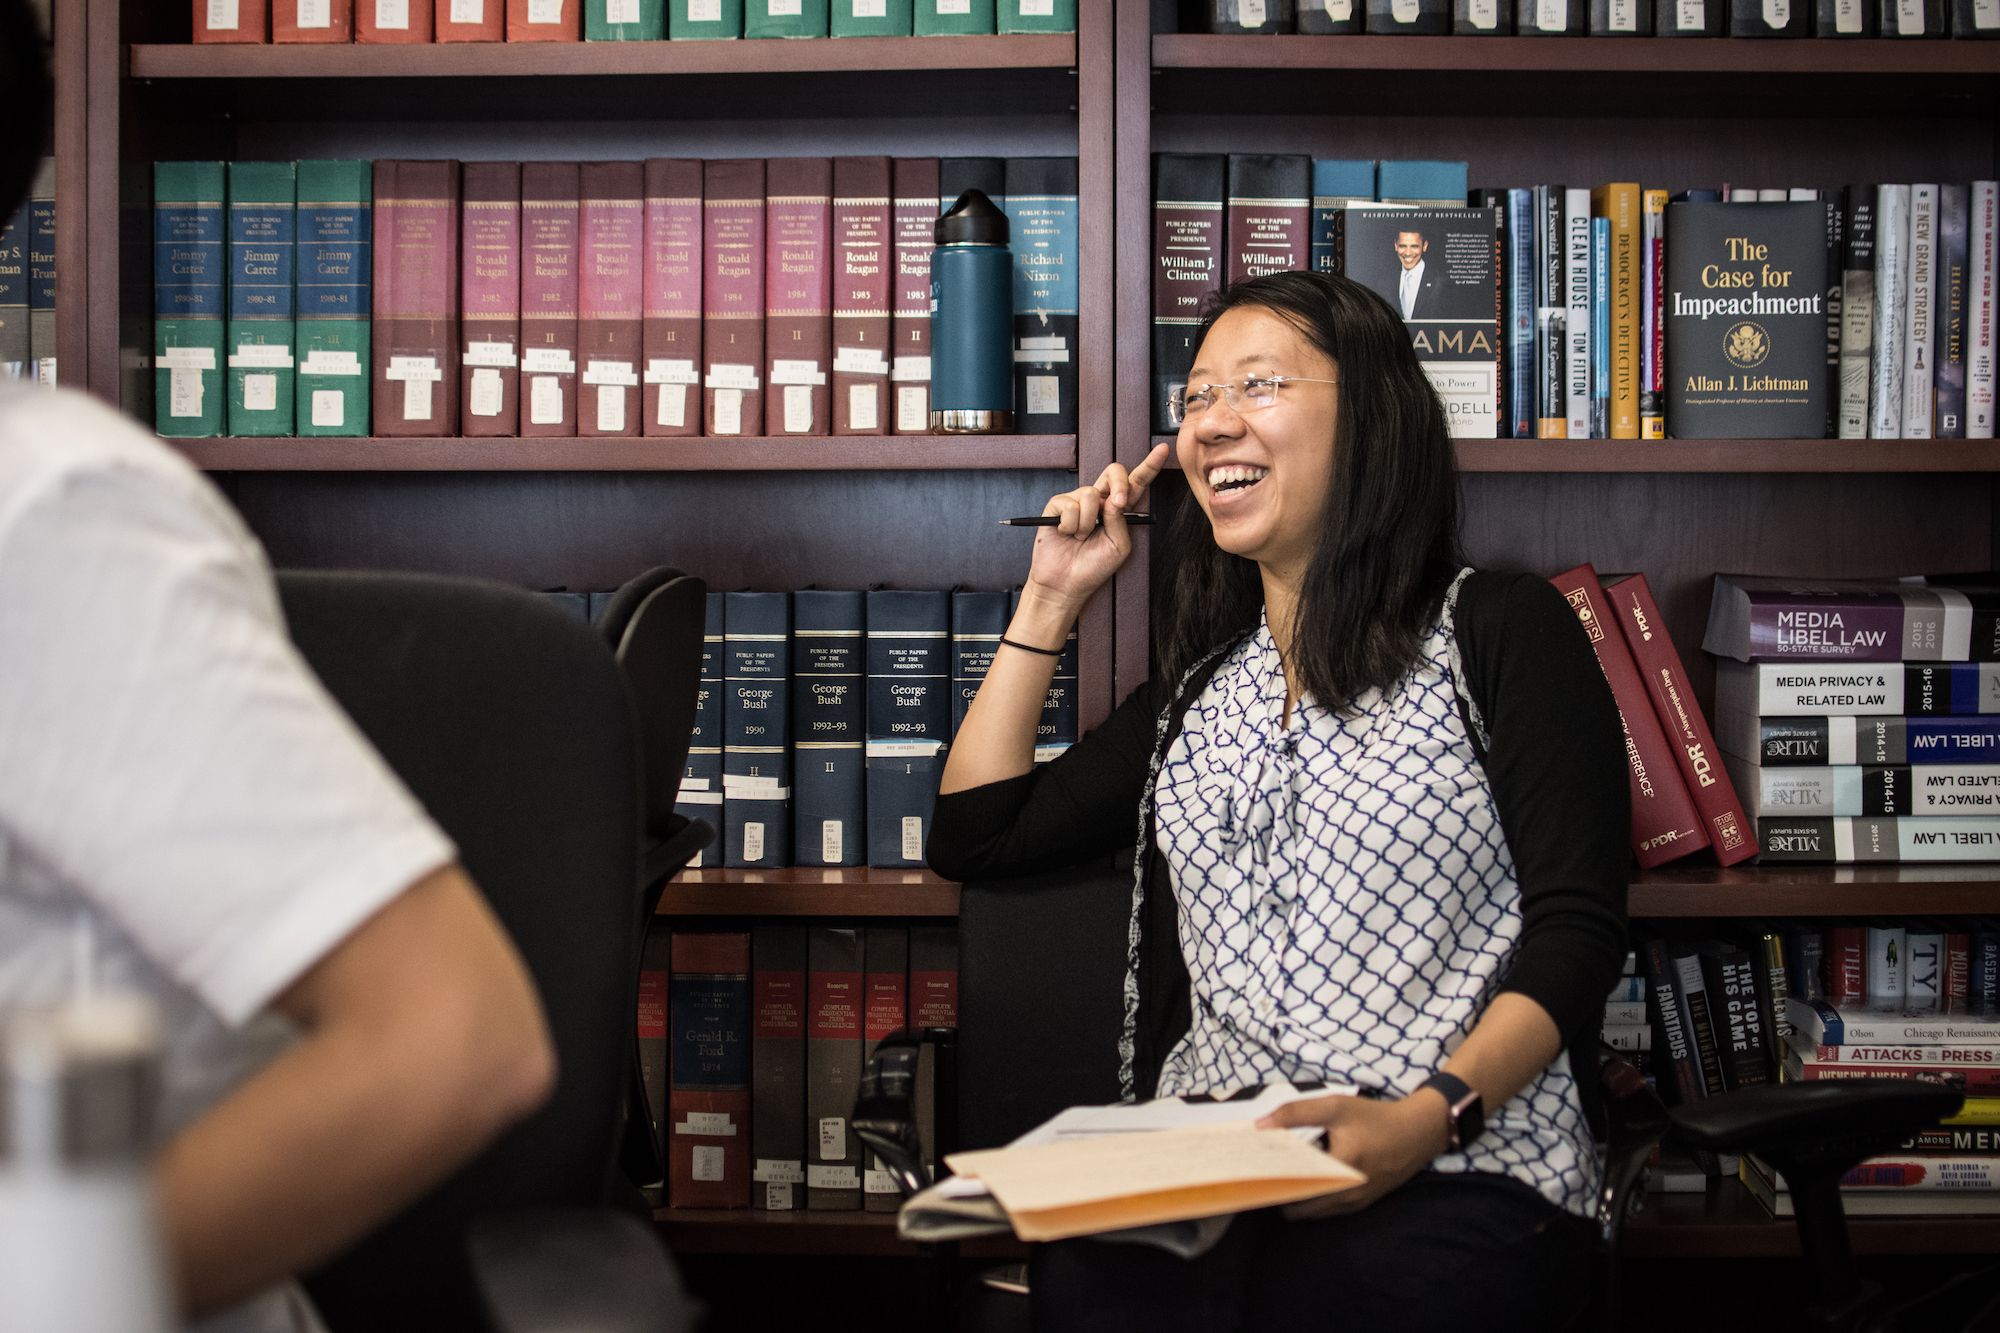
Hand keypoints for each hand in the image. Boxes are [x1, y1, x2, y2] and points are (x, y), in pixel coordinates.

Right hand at [1020, 443, 1169, 616]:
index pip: (1136, 483)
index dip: (1149, 466)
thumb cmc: (1093, 568)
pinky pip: (1069, 505)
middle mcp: (1099, 502)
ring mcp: (1077, 502)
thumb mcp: (1119, 546)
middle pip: (1113, 472)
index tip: (1163, 451)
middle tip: (1115, 504)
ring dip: (1087, 522)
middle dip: (1118, 483)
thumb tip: (1112, 498)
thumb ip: (1121, 520)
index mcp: (1118, 510)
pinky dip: (1070, 525)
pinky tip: (1067, 534)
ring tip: (1081, 537)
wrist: (1065, 584)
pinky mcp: (1057, 506)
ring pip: (1090, 493)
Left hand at [1256, 1090, 1449, 1219]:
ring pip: (1310, 1212)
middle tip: (1263, 1170)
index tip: (1251, 1169)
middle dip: (1278, 1191)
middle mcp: (1346, 1197)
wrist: (1418, 1133)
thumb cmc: (1376, 1118)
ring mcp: (1353, 1205)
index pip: (1291, 1189)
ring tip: (1281, 1170)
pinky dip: (1311, 1196)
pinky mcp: (1359, 1204)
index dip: (1269, 1181)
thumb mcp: (1335, 1106)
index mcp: (1339, 1172)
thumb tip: (1260, 1126)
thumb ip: (1296, 1113)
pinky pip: (1325, 1209)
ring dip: (1294, 1196)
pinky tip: (1304, 1173)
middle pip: (1296, 1208)